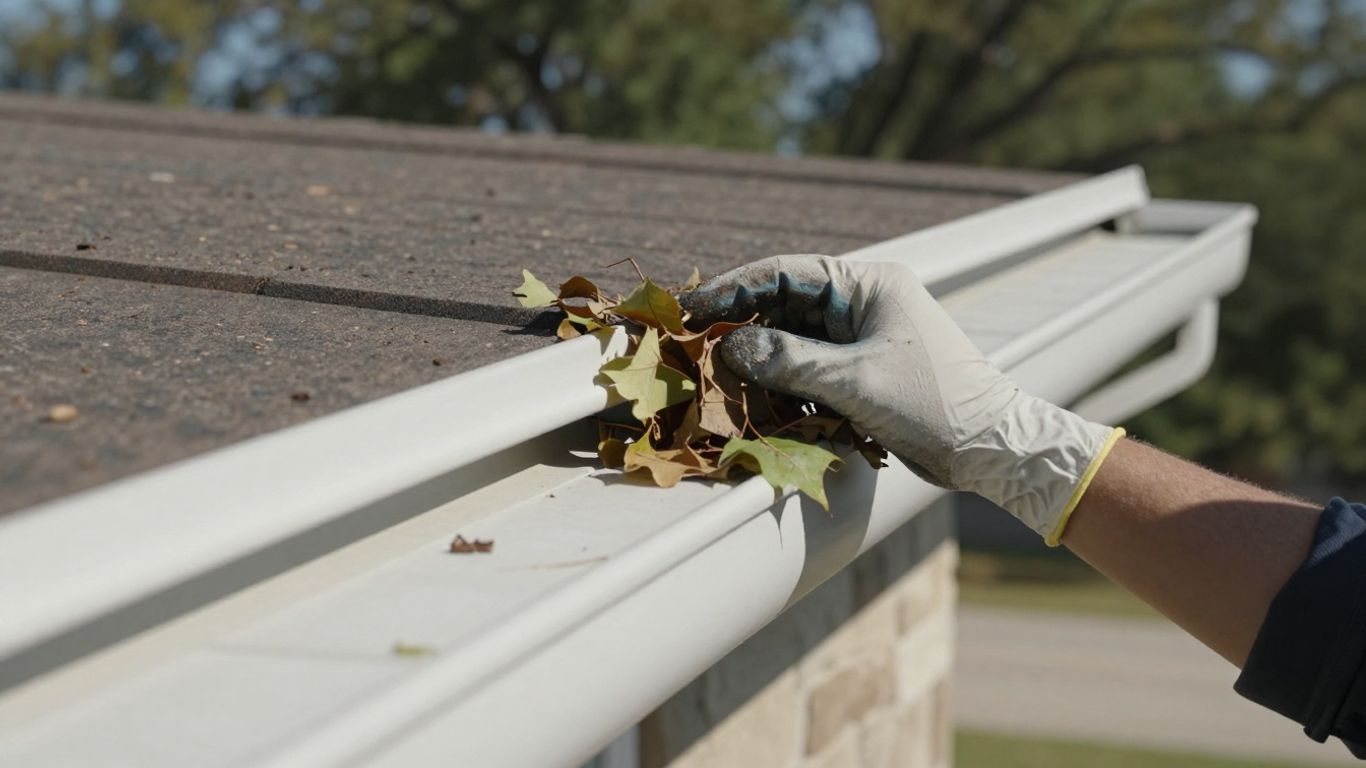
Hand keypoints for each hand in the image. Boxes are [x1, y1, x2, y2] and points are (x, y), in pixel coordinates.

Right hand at [680, 254, 1122, 543]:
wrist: (992, 449)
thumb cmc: (934, 404)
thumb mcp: (854, 381)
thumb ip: (789, 360)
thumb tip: (732, 346)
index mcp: (867, 283)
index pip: (783, 272)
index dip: (731, 289)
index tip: (690, 308)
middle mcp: (862, 301)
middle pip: (782, 303)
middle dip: (739, 325)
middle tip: (693, 344)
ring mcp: (861, 336)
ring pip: (792, 337)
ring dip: (757, 356)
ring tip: (715, 374)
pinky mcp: (861, 370)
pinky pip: (807, 366)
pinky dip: (780, 380)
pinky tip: (753, 397)